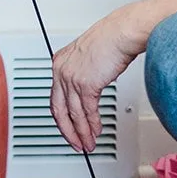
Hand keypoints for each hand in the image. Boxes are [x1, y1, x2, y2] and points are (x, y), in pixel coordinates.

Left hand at [51, 11, 142, 153]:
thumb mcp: (88, 59)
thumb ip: (84, 75)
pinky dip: (92, 124)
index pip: (55, 97)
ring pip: (73, 114)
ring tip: (88, 144)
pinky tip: (96, 131)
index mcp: (59, 63)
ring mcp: (71, 77)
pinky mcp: (85, 84)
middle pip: (59, 109)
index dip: (62, 117)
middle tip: (75, 144)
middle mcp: (61, 70)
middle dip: (68, 131)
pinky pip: (86, 111)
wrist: (121, 33)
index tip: (68, 128)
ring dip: (82, 132)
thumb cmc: (110, 41)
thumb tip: (88, 94)